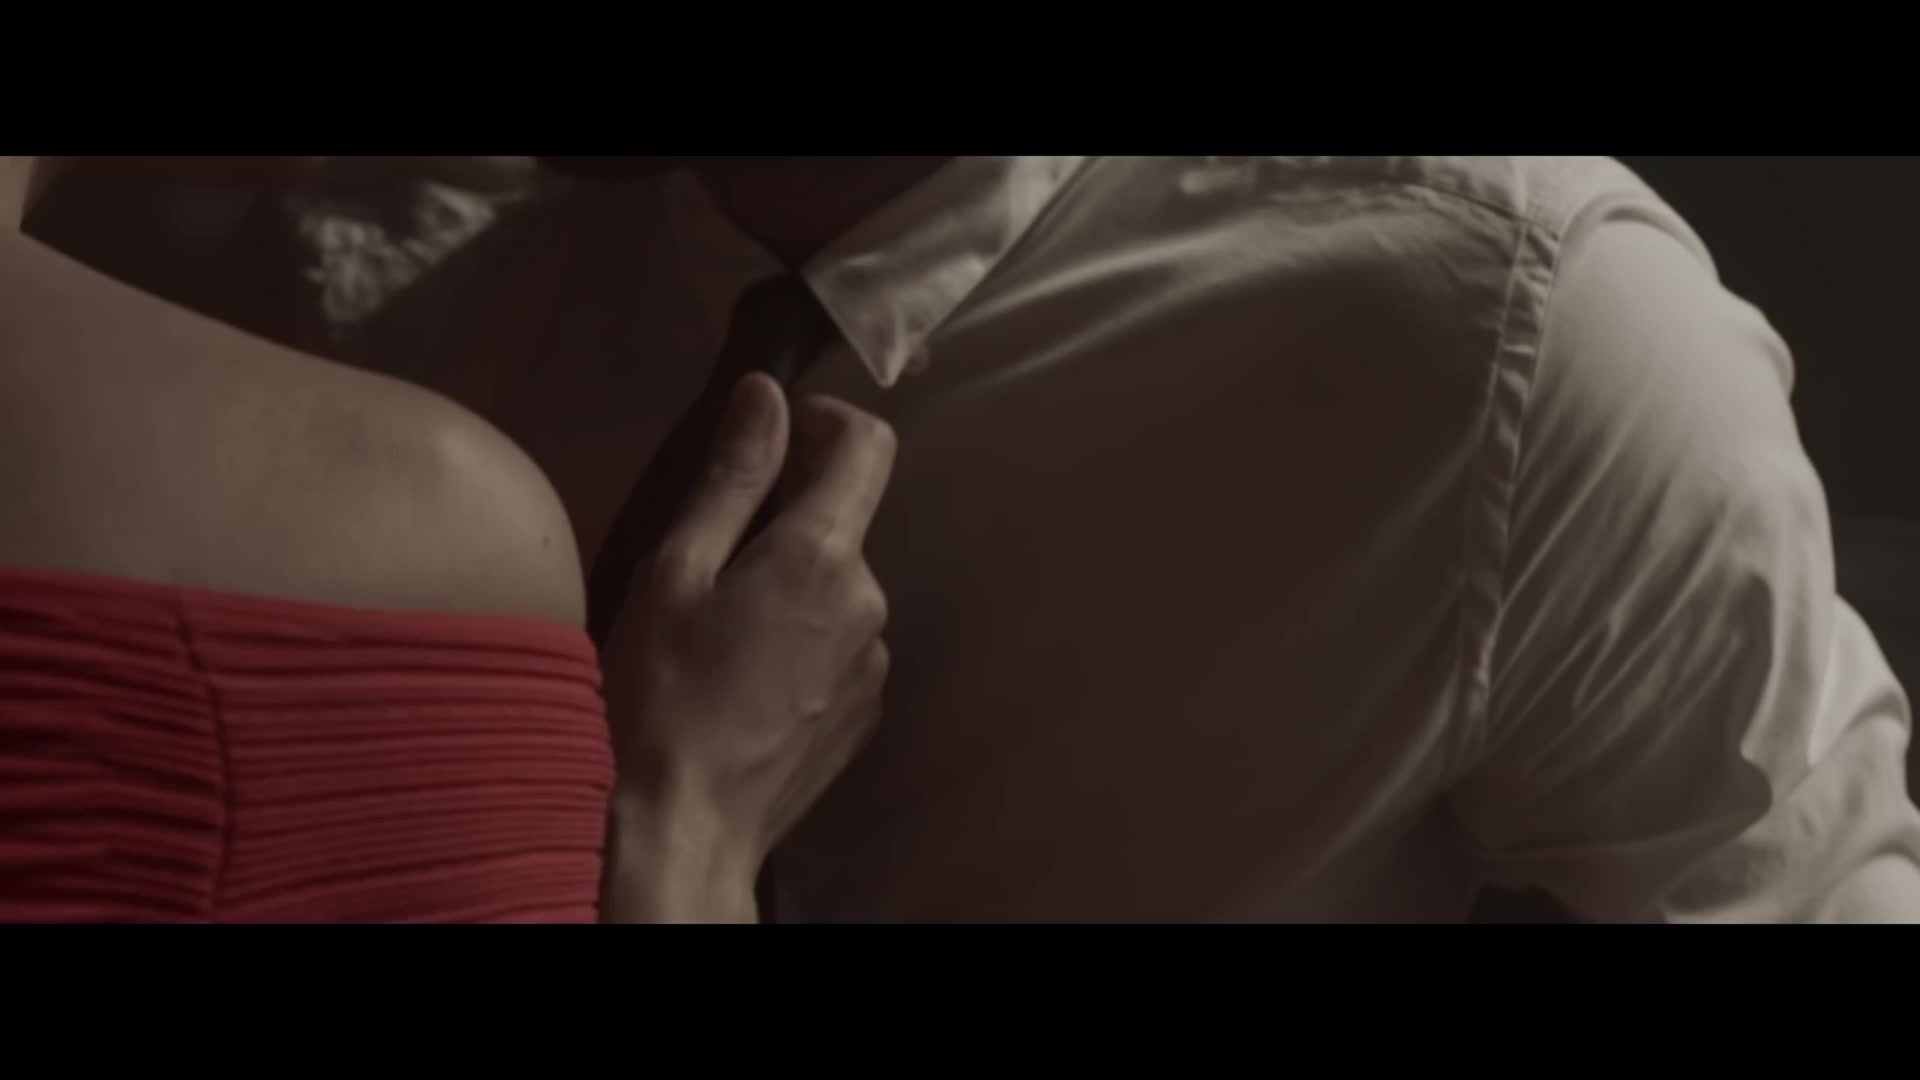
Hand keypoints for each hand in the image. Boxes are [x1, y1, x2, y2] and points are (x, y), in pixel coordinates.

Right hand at [601, 373, 896, 922]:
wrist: (680, 831)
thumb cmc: (657, 695)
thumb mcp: (676, 572)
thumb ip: (732, 477)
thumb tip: (767, 394)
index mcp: (824, 556)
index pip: (868, 445)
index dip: (825, 420)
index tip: (776, 433)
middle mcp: (871, 602)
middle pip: (844, 523)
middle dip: (786, 519)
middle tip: (707, 557)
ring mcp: (876, 665)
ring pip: (838, 590)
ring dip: (791, 586)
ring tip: (716, 633)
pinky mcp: (865, 715)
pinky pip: (840, 647)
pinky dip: (801, 641)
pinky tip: (741, 680)